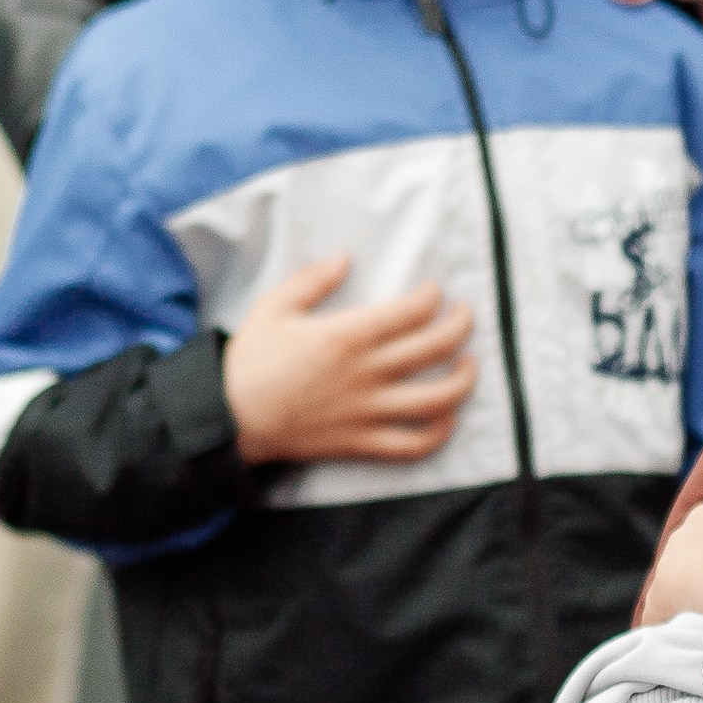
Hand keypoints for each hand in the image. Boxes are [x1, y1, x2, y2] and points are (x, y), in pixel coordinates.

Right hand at [224, 254, 474, 466]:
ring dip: (463, 381)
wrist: (231, 416)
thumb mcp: (275, 306)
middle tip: (465, 315)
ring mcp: (368, 411)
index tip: (436, 292)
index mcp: (347, 335)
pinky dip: (439, 434)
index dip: (433, 298)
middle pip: (434, 348)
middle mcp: (366, 373)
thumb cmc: (251, 359)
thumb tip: (345, 257)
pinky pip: (413, 444)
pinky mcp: (363, 442)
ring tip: (470, 365)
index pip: (411, 311)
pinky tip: (448, 418)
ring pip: (436, 399)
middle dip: (460, 327)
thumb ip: (313, 279)